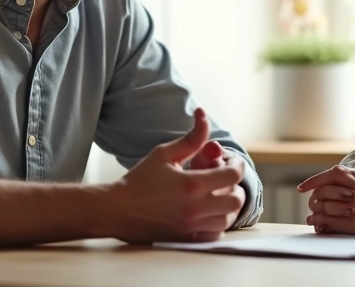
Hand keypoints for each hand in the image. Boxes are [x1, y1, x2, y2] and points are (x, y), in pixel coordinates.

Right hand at [109, 108, 245, 243]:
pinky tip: (208, 213)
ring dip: (228, 206)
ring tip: (218, 196)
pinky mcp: (186, 239)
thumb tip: (203, 114)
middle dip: (235, 187)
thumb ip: (191, 138)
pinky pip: (214, 235)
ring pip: (227, 219)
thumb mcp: (164, 153)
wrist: (117, 209)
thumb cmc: (140, 179)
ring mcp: (191, 226)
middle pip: (236, 200)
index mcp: (192, 184)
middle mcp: (195, 208)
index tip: (232, 162)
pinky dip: (217, 224)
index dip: (237, 165)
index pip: (233, 175)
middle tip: (226, 181)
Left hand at [296, 163, 354, 235]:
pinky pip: (331, 222)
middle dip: (315, 198)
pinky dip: (321, 224)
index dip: (315, 180)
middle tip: (311, 203)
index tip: (303, 188)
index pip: (332, 174)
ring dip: (316, 212)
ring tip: (311, 217)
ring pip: (325, 206)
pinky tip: (318, 226)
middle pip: (325, 190)